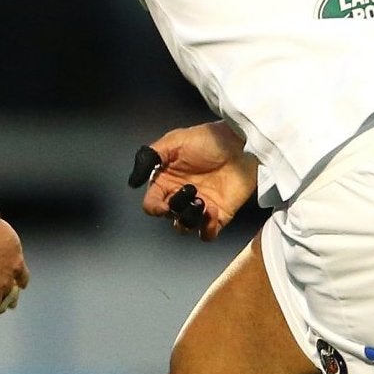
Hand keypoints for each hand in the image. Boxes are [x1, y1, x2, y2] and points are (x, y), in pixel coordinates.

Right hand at [132, 123, 256, 238]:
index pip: (151, 205)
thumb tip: (133, 183)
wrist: (241, 143)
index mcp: (166, 182)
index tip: (163, 204)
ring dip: (189, 219)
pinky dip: (206, 229)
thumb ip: (149, 158)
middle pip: (168, 217)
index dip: (154, 208)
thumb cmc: (208, 138)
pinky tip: (212, 211)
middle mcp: (181, 196)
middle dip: (177, 207)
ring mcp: (200, 207)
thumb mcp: (173, 141)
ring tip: (202, 201)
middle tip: (192, 189)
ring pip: (185, 228)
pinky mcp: (220, 214)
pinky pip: (207, 234)